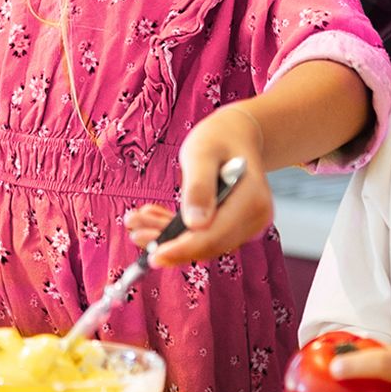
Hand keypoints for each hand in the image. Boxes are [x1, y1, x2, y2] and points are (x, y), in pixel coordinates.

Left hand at [122, 107, 270, 266]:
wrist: (235, 136)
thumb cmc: (218, 139)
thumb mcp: (202, 153)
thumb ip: (199, 186)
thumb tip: (195, 224)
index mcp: (252, 201)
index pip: (214, 236)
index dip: (183, 249)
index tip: (154, 256)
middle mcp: (255, 218)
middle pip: (208, 244)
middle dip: (169, 243)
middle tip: (136, 233)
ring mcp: (246, 225)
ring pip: (202, 243)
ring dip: (167, 236)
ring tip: (137, 222)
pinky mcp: (233, 227)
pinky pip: (202, 236)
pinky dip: (175, 230)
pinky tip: (153, 218)